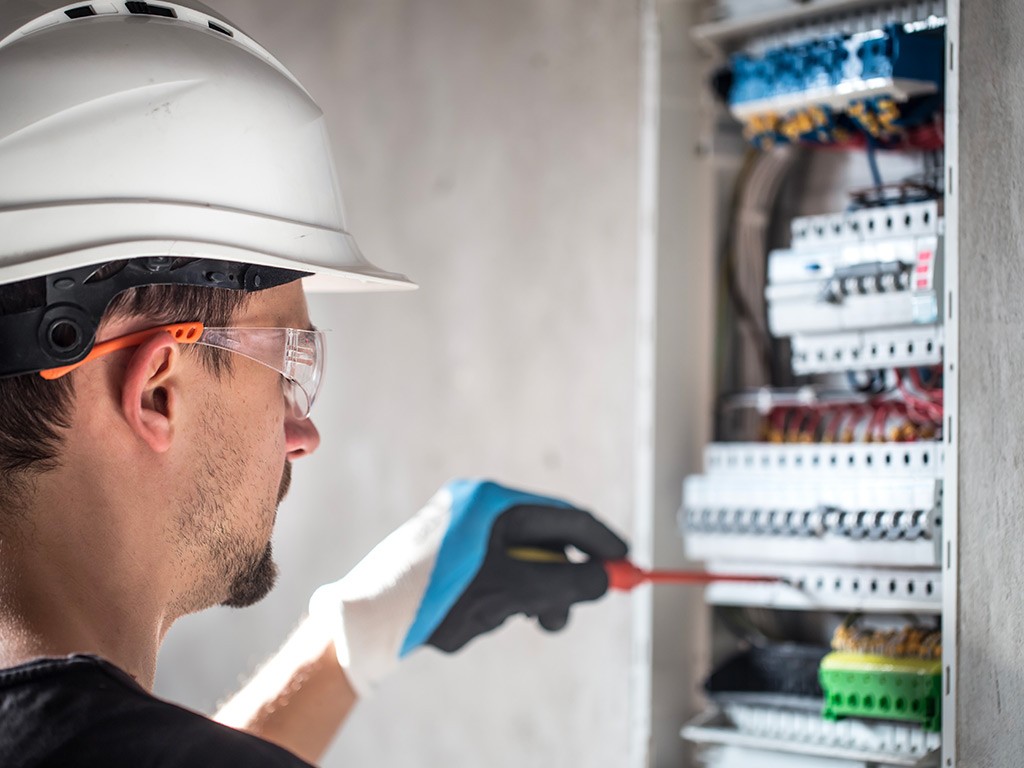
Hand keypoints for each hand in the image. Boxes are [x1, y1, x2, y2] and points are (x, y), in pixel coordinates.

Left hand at [308, 479, 627, 694]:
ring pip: (519, 564)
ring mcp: (460, 529)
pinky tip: (467, 621)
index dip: (601, 542)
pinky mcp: (447, 554)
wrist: (363, 622)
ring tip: (498, 621)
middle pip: (543, 542)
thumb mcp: (511, 591)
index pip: (565, 516)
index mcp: (491, 501)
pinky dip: (496, 599)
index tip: (627, 565)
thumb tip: (605, 579)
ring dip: (523, 598)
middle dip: (557, 583)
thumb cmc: (433, 598)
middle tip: (559, 618)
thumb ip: (566, 582)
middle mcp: (476, 507)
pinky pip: (492, 574)